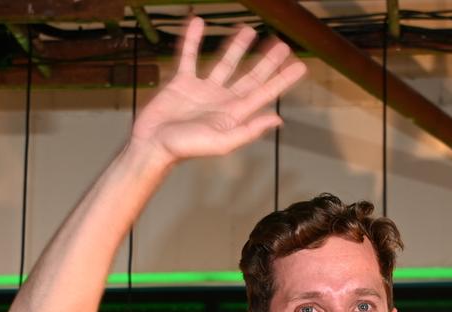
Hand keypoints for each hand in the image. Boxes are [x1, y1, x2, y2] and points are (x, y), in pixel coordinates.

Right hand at [131, 17, 305, 165]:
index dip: (282, 79)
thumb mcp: (221, 142)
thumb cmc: (185, 148)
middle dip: (266, 61)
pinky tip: (198, 24)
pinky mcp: (182, 82)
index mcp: (234, 114)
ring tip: (248, 30)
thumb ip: (249, 131)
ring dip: (236, 47)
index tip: (299, 67)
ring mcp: (202, 90)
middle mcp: (222, 100)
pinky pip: (189, 56)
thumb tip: (278, 119)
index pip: (264, 93)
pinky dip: (192, 40)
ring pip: (224, 63)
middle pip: (250, 76)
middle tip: (282, 45)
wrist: (153, 144)